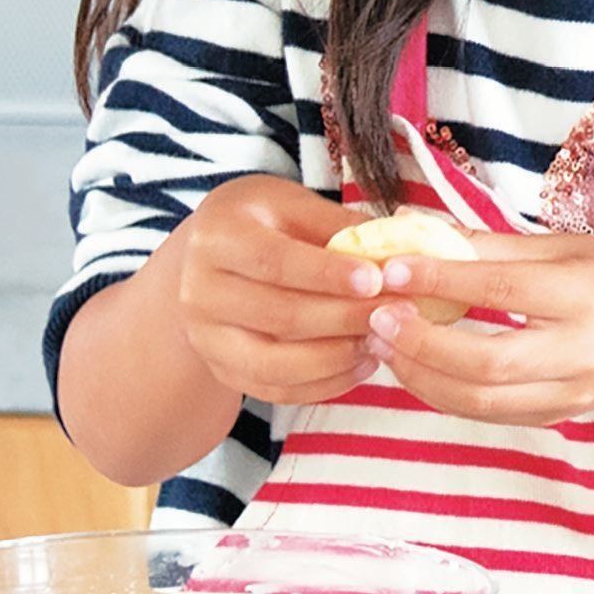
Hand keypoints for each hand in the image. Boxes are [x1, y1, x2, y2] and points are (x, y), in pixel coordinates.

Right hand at [169, 173, 382, 407]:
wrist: (212, 257)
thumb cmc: (265, 221)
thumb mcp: (293, 204)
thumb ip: (338, 225)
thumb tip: (394, 249)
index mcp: (217, 237)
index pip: (274, 261)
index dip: (327, 273)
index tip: (376, 279)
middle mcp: (198, 291)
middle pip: (278, 315)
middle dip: (344, 318)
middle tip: (396, 313)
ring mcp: (205, 336)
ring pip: (274, 363)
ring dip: (337, 357)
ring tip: (383, 341)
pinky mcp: (220, 369)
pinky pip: (274, 389)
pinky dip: (323, 384)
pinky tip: (362, 365)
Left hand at [364, 232, 593, 426]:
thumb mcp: (561, 249)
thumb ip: (489, 246)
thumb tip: (414, 228)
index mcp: (589, 294)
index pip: (503, 290)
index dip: (443, 280)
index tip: (394, 268)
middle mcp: (584, 351)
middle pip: (487, 361)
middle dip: (422, 341)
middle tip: (378, 316)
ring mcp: (570, 395)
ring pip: (479, 399)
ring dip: (419, 372)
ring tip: (382, 342)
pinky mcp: (551, 418)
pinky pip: (483, 413)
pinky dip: (438, 391)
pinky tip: (412, 364)